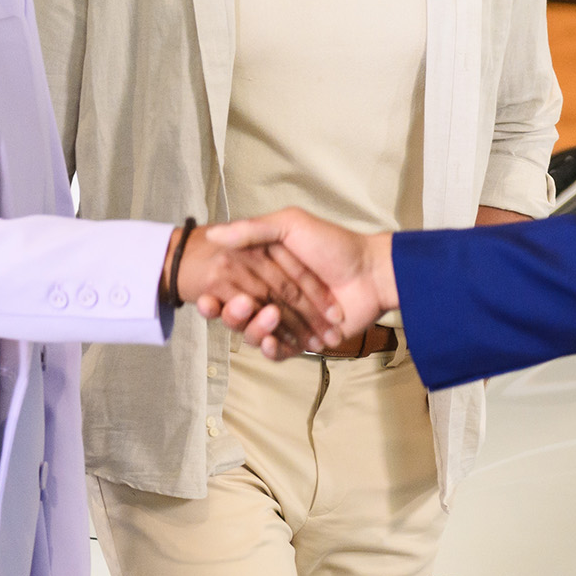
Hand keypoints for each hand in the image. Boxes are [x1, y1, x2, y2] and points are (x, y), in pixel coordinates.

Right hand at [167, 225, 330, 355]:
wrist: (371, 273)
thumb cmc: (335, 245)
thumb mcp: (292, 225)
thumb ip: (254, 230)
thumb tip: (214, 233)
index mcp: (263, 271)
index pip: (228, 287)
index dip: (213, 295)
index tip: (203, 297)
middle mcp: (270, 296)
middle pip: (237, 314)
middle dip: (232, 314)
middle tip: (240, 305)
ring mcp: (286, 320)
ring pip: (254, 334)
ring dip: (254, 329)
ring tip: (268, 316)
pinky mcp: (301, 340)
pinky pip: (277, 351)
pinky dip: (271, 348)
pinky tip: (271, 341)